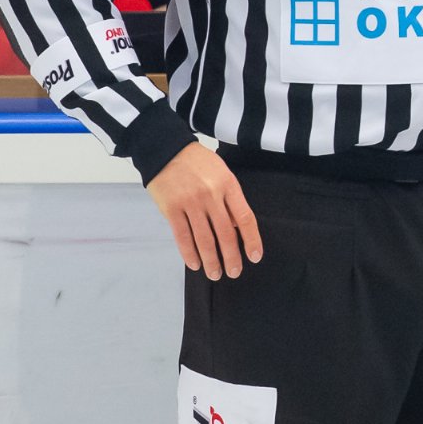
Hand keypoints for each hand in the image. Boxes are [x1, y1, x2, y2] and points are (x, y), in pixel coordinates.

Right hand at [146, 143, 262, 279]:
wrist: (167, 149)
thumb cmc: (199, 163)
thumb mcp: (223, 173)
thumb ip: (230, 200)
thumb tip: (237, 229)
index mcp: (229, 186)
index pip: (245, 218)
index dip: (251, 240)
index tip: (255, 257)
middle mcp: (211, 195)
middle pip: (225, 234)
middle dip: (231, 257)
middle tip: (234, 273)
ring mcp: (190, 202)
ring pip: (204, 239)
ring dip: (211, 260)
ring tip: (215, 274)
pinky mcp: (171, 208)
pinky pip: (182, 236)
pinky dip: (189, 253)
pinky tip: (195, 264)